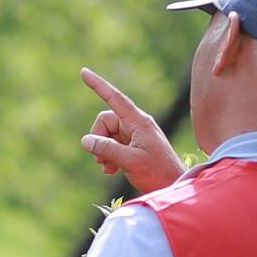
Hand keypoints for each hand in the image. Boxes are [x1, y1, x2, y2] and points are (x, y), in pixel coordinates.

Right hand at [80, 68, 184, 194]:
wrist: (173, 185)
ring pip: (106, 135)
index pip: (114, 98)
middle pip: (105, 121)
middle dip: (98, 139)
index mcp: (138, 122)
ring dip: (102, 151)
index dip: (98, 85)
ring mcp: (134, 135)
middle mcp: (135, 124)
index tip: (84, 72)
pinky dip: (107, 156)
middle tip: (100, 160)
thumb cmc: (157, 173)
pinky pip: (112, 144)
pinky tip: (111, 170)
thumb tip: (85, 140)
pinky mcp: (132, 146)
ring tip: (108, 168)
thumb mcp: (130, 161)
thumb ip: (107, 149)